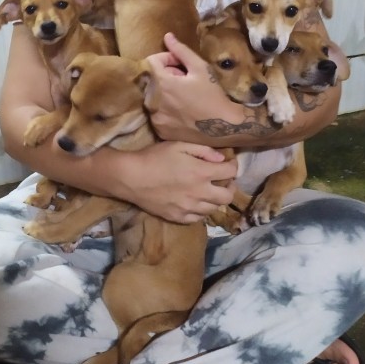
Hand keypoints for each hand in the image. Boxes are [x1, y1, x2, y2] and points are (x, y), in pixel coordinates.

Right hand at [121, 141, 237, 223]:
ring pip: (214, 209)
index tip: (229, 164)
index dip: (233, 166)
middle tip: (223, 180)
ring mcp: (189, 208)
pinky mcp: (178, 217)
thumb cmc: (154, 157)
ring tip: (209, 191)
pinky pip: (198, 218)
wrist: (131, 178)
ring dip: (215, 199)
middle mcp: (200, 193)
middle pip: (227, 196)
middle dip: (229, 187)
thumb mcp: (179, 145)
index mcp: (202, 172)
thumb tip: (221, 159)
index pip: (231, 172)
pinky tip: (195, 202)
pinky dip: (201, 211)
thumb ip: (203, 150)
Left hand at [145, 33, 236, 143]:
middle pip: (152, 80)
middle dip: (165, 76)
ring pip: (153, 97)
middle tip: (184, 80)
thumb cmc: (213, 95)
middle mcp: (153, 102)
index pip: (151, 62)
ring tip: (183, 96)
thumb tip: (167, 36)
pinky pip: (157, 114)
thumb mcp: (200, 68)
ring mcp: (155, 118)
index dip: (166, 59)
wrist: (222, 126)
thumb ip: (181, 51)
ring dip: (164, 93)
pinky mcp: (160, 131)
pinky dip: (165, 109)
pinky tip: (182, 111)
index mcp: (161, 84)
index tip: (180, 64)